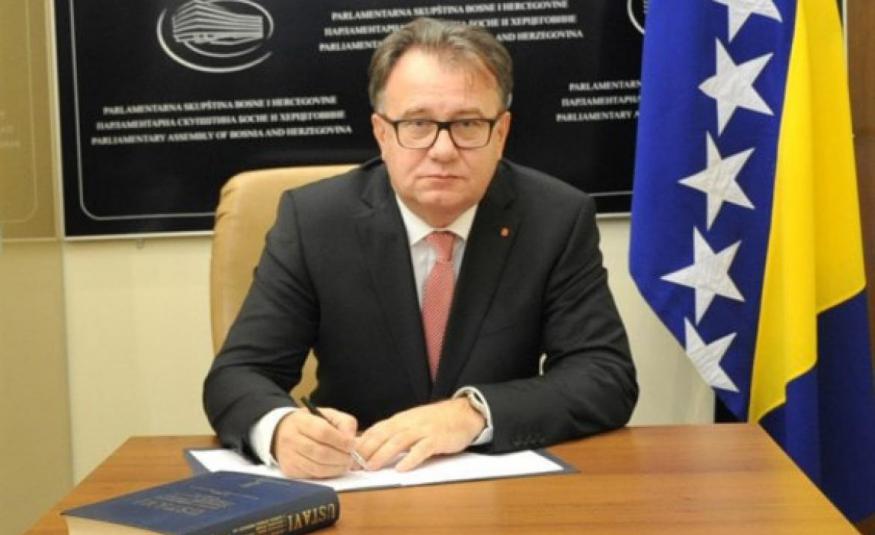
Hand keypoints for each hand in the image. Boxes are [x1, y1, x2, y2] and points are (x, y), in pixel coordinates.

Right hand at [272, 407, 357, 478]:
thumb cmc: (311, 423)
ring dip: (336, 468)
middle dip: (341, 458)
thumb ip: (344, 423)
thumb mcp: (328, 414)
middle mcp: (291, 439)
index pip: (323, 432)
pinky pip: (312, 476)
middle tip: (351, 458)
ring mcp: (289, 456)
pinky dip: (327, 474)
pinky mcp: (290, 470)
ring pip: (317, 468)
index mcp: (301, 421)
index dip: (341, 441)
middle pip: (321, 453)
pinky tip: (333, 468)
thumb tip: (351, 441)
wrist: (282, 432)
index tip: (352, 445)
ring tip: (345, 464)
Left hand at [356, 398, 485, 471]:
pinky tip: (402, 468)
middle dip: (366, 450)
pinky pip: (422, 449)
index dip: (361, 443)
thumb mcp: (411, 422)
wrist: (463, 412)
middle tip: (354, 465)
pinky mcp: (437, 439)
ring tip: (371, 467)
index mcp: (400, 420)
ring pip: (398, 441)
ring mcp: (423, 430)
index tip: (347, 456)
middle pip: (383, 435)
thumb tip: (372, 447)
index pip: (375, 430)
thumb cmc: (435, 421)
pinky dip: (411, 458)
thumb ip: (394, 433)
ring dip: (383, 454)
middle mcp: (408, 423)